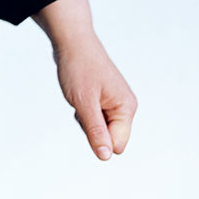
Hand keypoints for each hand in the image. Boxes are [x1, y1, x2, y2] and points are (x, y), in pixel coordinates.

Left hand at [31, 0, 137, 160]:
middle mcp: (125, 107)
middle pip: (108, 138)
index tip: (86, 116)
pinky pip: (93, 117)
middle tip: (82, 103)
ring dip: (85, 118)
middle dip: (91, 127)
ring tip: (81, 95)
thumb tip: (106, 157)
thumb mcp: (84, 103)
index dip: (98, 138)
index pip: (117, 144)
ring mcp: (115, 103)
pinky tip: (80, 93)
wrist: (72, 42)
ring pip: (99, 128)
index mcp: (126, 108)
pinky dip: (83, 110)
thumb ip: (95, 130)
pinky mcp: (105, 99)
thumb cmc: (78, 68)